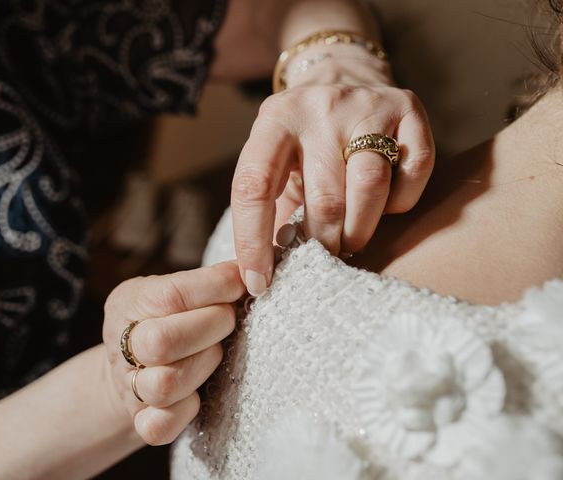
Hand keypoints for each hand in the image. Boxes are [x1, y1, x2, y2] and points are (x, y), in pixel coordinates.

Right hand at [102, 261, 244, 445]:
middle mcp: (123, 344)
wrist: (128, 365)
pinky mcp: (140, 421)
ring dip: (204, 364)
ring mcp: (130, 386)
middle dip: (211, 326)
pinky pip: (159, 426)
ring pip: (166, 384)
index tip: (240, 283)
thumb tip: (251, 270)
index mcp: (129, 302)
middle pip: (163, 342)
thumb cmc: (165, 317)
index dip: (215, 287)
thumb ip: (205, 281)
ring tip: (216, 351)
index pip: (172, 295)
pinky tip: (199, 392)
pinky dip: (186, 410)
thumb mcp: (172, 288)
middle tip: (228, 319)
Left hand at [231, 54, 433, 295]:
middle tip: (323, 256)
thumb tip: (264, 274)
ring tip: (350, 240)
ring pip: (370, 187)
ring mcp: (367, 105)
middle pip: (324, 198)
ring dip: (360, 230)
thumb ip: (270, 207)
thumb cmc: (303, 138)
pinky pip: (413, 173)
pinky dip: (400, 202)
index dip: (253, 239)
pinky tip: (384, 203)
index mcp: (274, 120)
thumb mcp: (276, 162)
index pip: (254, 186)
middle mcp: (319, 107)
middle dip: (323, 243)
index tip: (258, 281)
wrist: (343, 75)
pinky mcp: (408, 108)